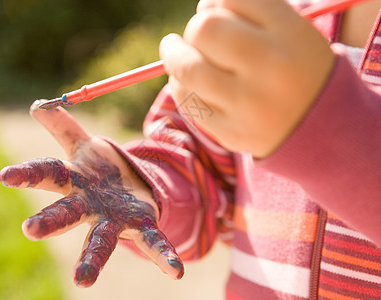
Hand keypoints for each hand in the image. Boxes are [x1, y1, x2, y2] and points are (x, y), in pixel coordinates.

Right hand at [0, 101, 183, 286]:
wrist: (127, 188)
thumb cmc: (98, 170)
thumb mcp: (83, 144)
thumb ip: (63, 126)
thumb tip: (39, 105)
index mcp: (75, 180)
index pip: (47, 174)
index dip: (27, 173)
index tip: (5, 175)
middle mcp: (88, 206)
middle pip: (66, 212)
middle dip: (50, 221)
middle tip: (30, 230)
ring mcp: (113, 220)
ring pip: (100, 240)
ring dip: (91, 260)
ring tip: (82, 281)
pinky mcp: (140, 226)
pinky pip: (152, 242)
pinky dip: (164, 257)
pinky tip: (176, 272)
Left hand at [160, 0, 334, 157]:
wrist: (324, 129)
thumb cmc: (297, 71)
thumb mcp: (291, 32)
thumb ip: (251, 14)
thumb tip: (201, 10)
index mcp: (289, 33)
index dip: (214, 3)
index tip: (214, 12)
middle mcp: (270, 66)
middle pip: (204, 29)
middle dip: (194, 29)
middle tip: (196, 36)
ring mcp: (249, 103)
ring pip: (188, 68)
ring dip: (173, 55)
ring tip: (175, 52)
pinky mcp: (232, 132)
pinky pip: (188, 101)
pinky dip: (181, 85)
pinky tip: (187, 81)